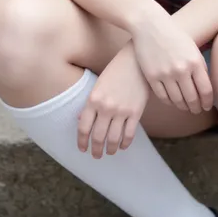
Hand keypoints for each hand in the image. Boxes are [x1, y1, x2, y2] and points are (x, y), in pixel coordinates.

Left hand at [77, 43, 149, 158]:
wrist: (136, 61)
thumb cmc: (116, 70)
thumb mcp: (98, 84)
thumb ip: (90, 103)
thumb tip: (80, 119)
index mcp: (93, 100)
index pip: (84, 128)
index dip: (82, 142)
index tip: (82, 149)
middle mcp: (106, 108)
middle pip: (98, 136)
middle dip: (96, 150)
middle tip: (96, 155)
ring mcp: (122, 111)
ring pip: (113, 139)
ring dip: (110, 149)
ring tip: (109, 152)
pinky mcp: (136, 112)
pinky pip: (129, 134)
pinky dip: (125, 143)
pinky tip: (123, 146)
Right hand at [131, 6, 213, 113]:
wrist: (150, 26)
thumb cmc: (174, 36)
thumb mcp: (192, 48)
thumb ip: (200, 67)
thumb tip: (206, 88)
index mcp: (195, 62)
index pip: (206, 90)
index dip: (208, 102)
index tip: (207, 106)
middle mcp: (181, 69)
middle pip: (192, 98)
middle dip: (196, 107)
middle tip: (197, 110)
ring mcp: (165, 74)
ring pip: (177, 100)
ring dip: (183, 106)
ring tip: (185, 107)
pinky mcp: (152, 76)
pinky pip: (163, 96)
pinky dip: (169, 102)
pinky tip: (173, 101)